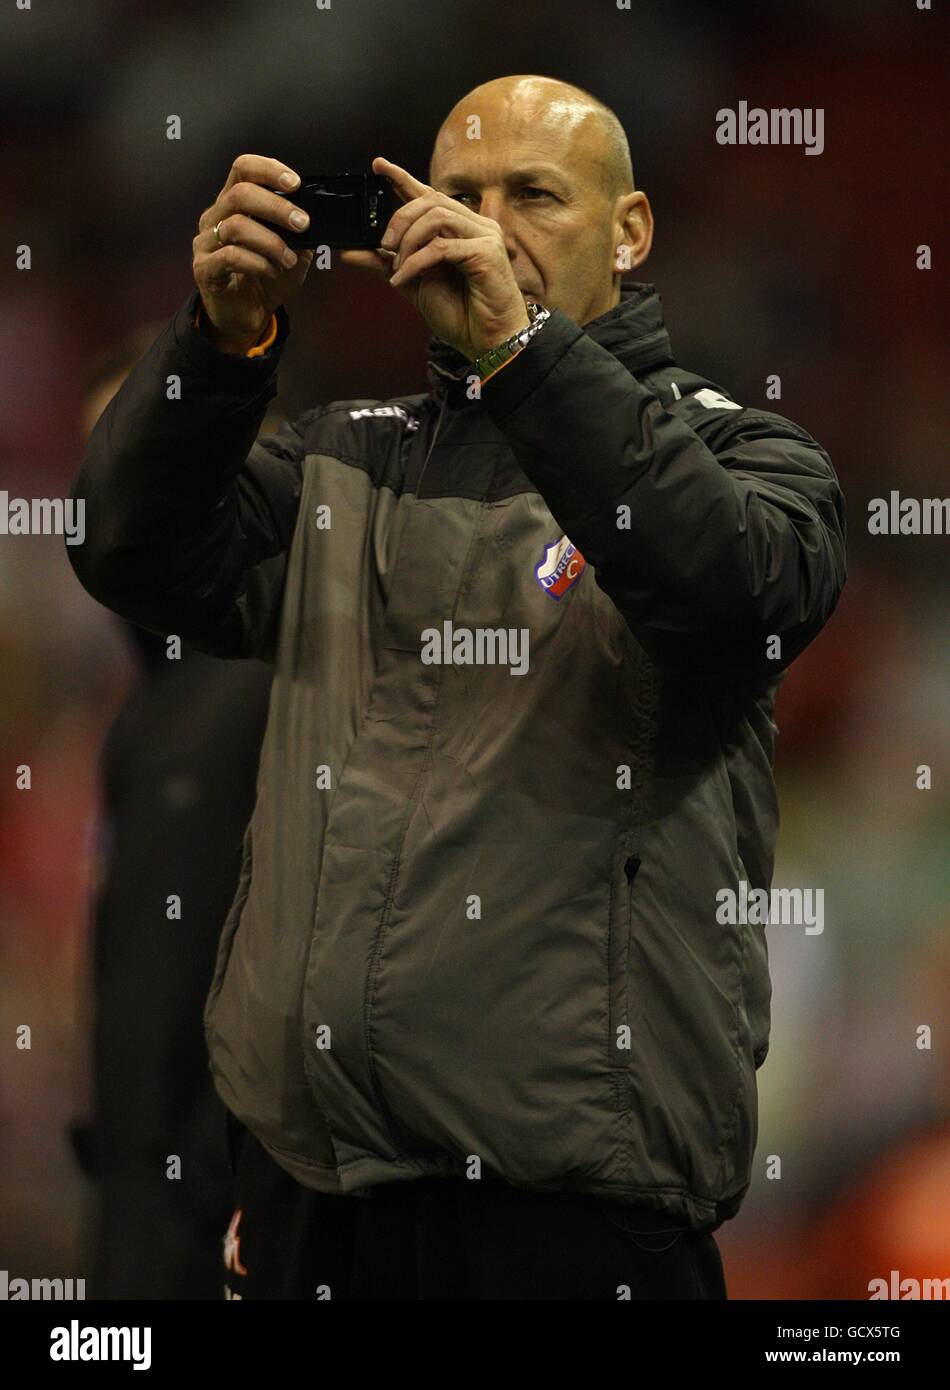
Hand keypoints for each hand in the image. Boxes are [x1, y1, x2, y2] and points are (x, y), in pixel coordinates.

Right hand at [192, 154, 315, 352]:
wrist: (248, 316)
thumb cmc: (267, 278)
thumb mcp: (293, 251)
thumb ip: (299, 232)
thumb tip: (316, 215)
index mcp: (234, 204)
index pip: (243, 169)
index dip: (268, 170)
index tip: (295, 184)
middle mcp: (215, 217)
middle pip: (240, 194)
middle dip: (277, 208)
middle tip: (302, 224)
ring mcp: (206, 242)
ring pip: (236, 226)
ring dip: (271, 242)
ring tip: (288, 260)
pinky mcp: (204, 269)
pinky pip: (230, 256)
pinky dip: (258, 263)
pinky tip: (272, 271)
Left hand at [340, 157, 529, 360]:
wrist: (487, 342)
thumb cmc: (460, 314)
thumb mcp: (413, 284)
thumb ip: (384, 264)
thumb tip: (350, 252)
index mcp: (459, 229)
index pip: (429, 195)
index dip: (403, 178)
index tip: (378, 166)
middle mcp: (474, 226)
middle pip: (429, 201)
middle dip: (399, 219)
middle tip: (383, 245)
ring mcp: (484, 237)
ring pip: (436, 217)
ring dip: (408, 240)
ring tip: (397, 265)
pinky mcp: (486, 253)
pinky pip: (441, 247)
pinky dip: (416, 262)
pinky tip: (404, 277)